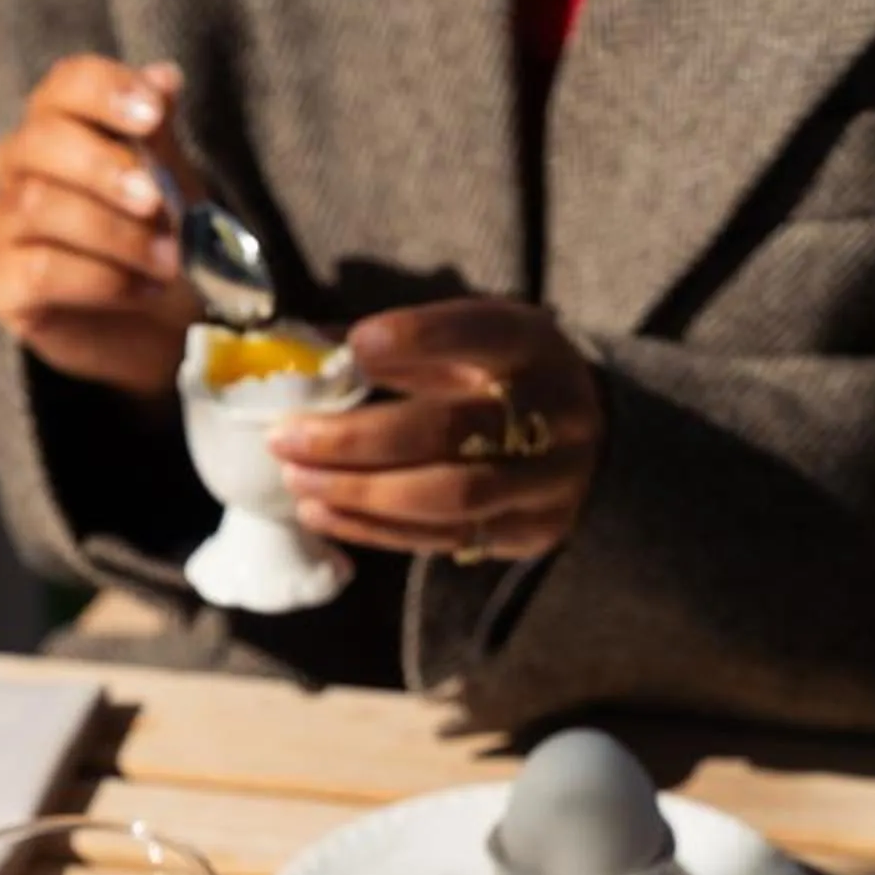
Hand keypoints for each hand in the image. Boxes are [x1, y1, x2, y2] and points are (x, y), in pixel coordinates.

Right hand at [0, 56, 200, 397]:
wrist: (160, 325)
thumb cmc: (158, 238)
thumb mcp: (170, 179)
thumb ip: (158, 134)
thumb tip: (163, 77)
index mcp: (56, 123)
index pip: (65, 86)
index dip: (106, 92)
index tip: (154, 115)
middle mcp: (16, 166)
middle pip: (41, 142)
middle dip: (106, 170)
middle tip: (158, 203)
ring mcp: (0, 224)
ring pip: (37, 206)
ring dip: (112, 233)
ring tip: (166, 260)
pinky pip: (37, 270)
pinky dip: (99, 279)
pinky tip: (141, 289)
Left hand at [268, 298, 604, 561]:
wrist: (587, 442)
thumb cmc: (500, 380)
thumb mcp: (468, 344)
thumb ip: (399, 347)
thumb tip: (305, 353)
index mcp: (533, 346)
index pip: (481, 334)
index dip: (418, 340)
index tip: (354, 347)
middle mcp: (553, 413)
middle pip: (450, 431)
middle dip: (358, 439)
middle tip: (287, 438)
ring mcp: (546, 483)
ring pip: (448, 496)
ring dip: (362, 493)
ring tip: (297, 482)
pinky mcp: (528, 534)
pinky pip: (443, 540)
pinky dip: (374, 530)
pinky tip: (321, 514)